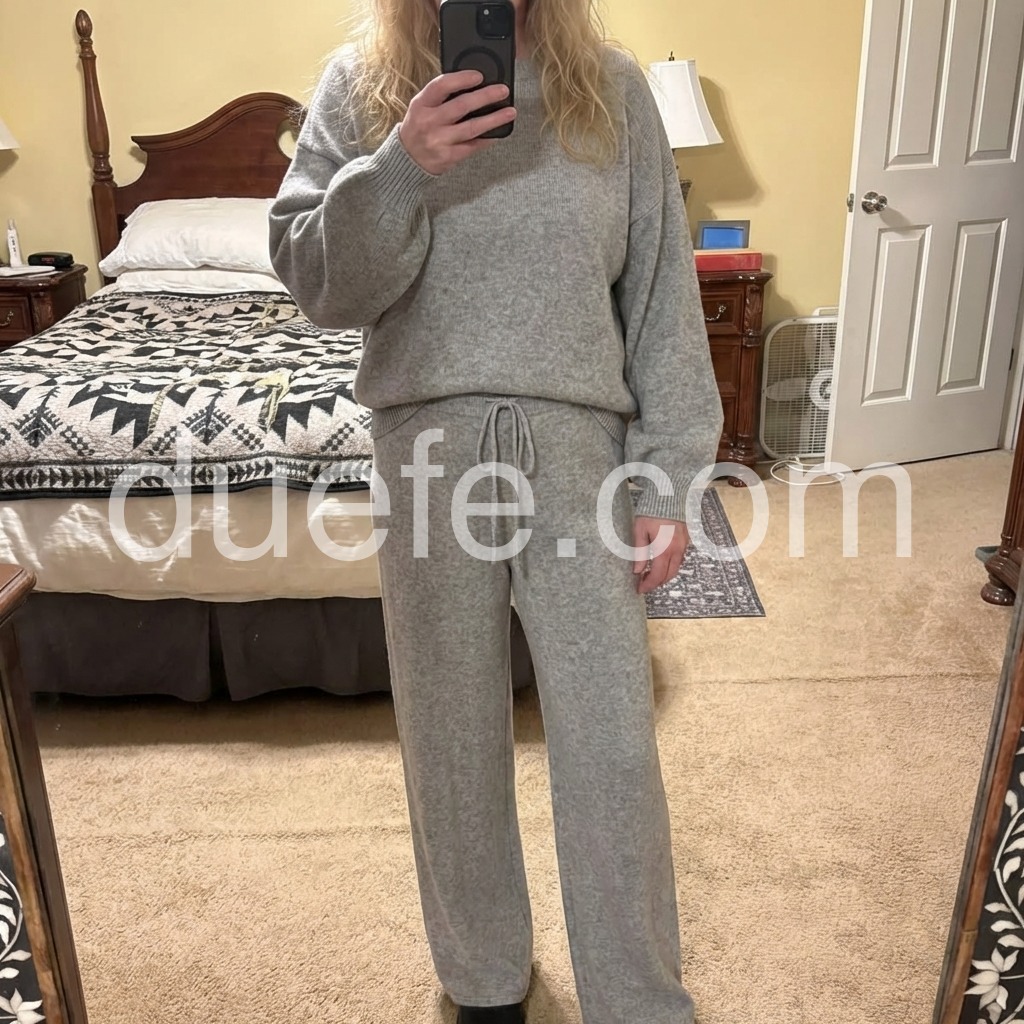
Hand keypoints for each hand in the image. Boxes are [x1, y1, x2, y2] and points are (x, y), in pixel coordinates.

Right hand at [399, 71, 516, 174]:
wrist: (407, 160)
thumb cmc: (418, 128)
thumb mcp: (421, 107)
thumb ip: (441, 97)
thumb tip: (472, 86)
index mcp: (421, 104)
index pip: (441, 85)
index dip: (462, 78)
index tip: (479, 76)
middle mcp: (429, 122)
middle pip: (461, 105)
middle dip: (485, 96)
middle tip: (502, 91)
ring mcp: (439, 141)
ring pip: (472, 128)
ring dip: (493, 119)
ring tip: (509, 112)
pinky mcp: (448, 157)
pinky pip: (473, 146)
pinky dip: (487, 139)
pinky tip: (498, 133)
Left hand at [632, 517, 689, 594]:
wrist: (669, 495)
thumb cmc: (651, 512)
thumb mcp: (640, 530)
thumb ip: (639, 552)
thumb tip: (637, 571)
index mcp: (664, 549)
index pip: (657, 575)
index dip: (648, 585)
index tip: (639, 589)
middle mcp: (677, 550)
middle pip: (669, 575)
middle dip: (656, 582)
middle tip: (643, 583)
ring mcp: (684, 545)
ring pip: (676, 568)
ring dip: (664, 575)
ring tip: (649, 573)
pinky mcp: (686, 540)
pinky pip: (680, 559)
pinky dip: (670, 565)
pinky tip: (660, 562)